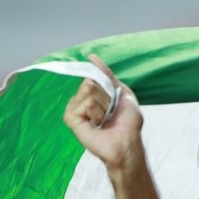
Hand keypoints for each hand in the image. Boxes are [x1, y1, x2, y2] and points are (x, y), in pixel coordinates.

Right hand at [63, 53, 143, 172]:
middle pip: (90, 81)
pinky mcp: (71, 118)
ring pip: (88, 91)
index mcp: (94, 93)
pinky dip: (96, 113)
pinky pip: (84, 103)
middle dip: (107, 96)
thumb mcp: (122, 92)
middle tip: (111, 112)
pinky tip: (96, 124)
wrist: (127, 141)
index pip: (92, 74)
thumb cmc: (128, 122)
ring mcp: (75, 108)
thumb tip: (91, 57)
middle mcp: (82, 99)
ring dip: (103, 106)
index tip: (106, 83)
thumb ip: (107, 75)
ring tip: (105, 119)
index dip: (100, 74)